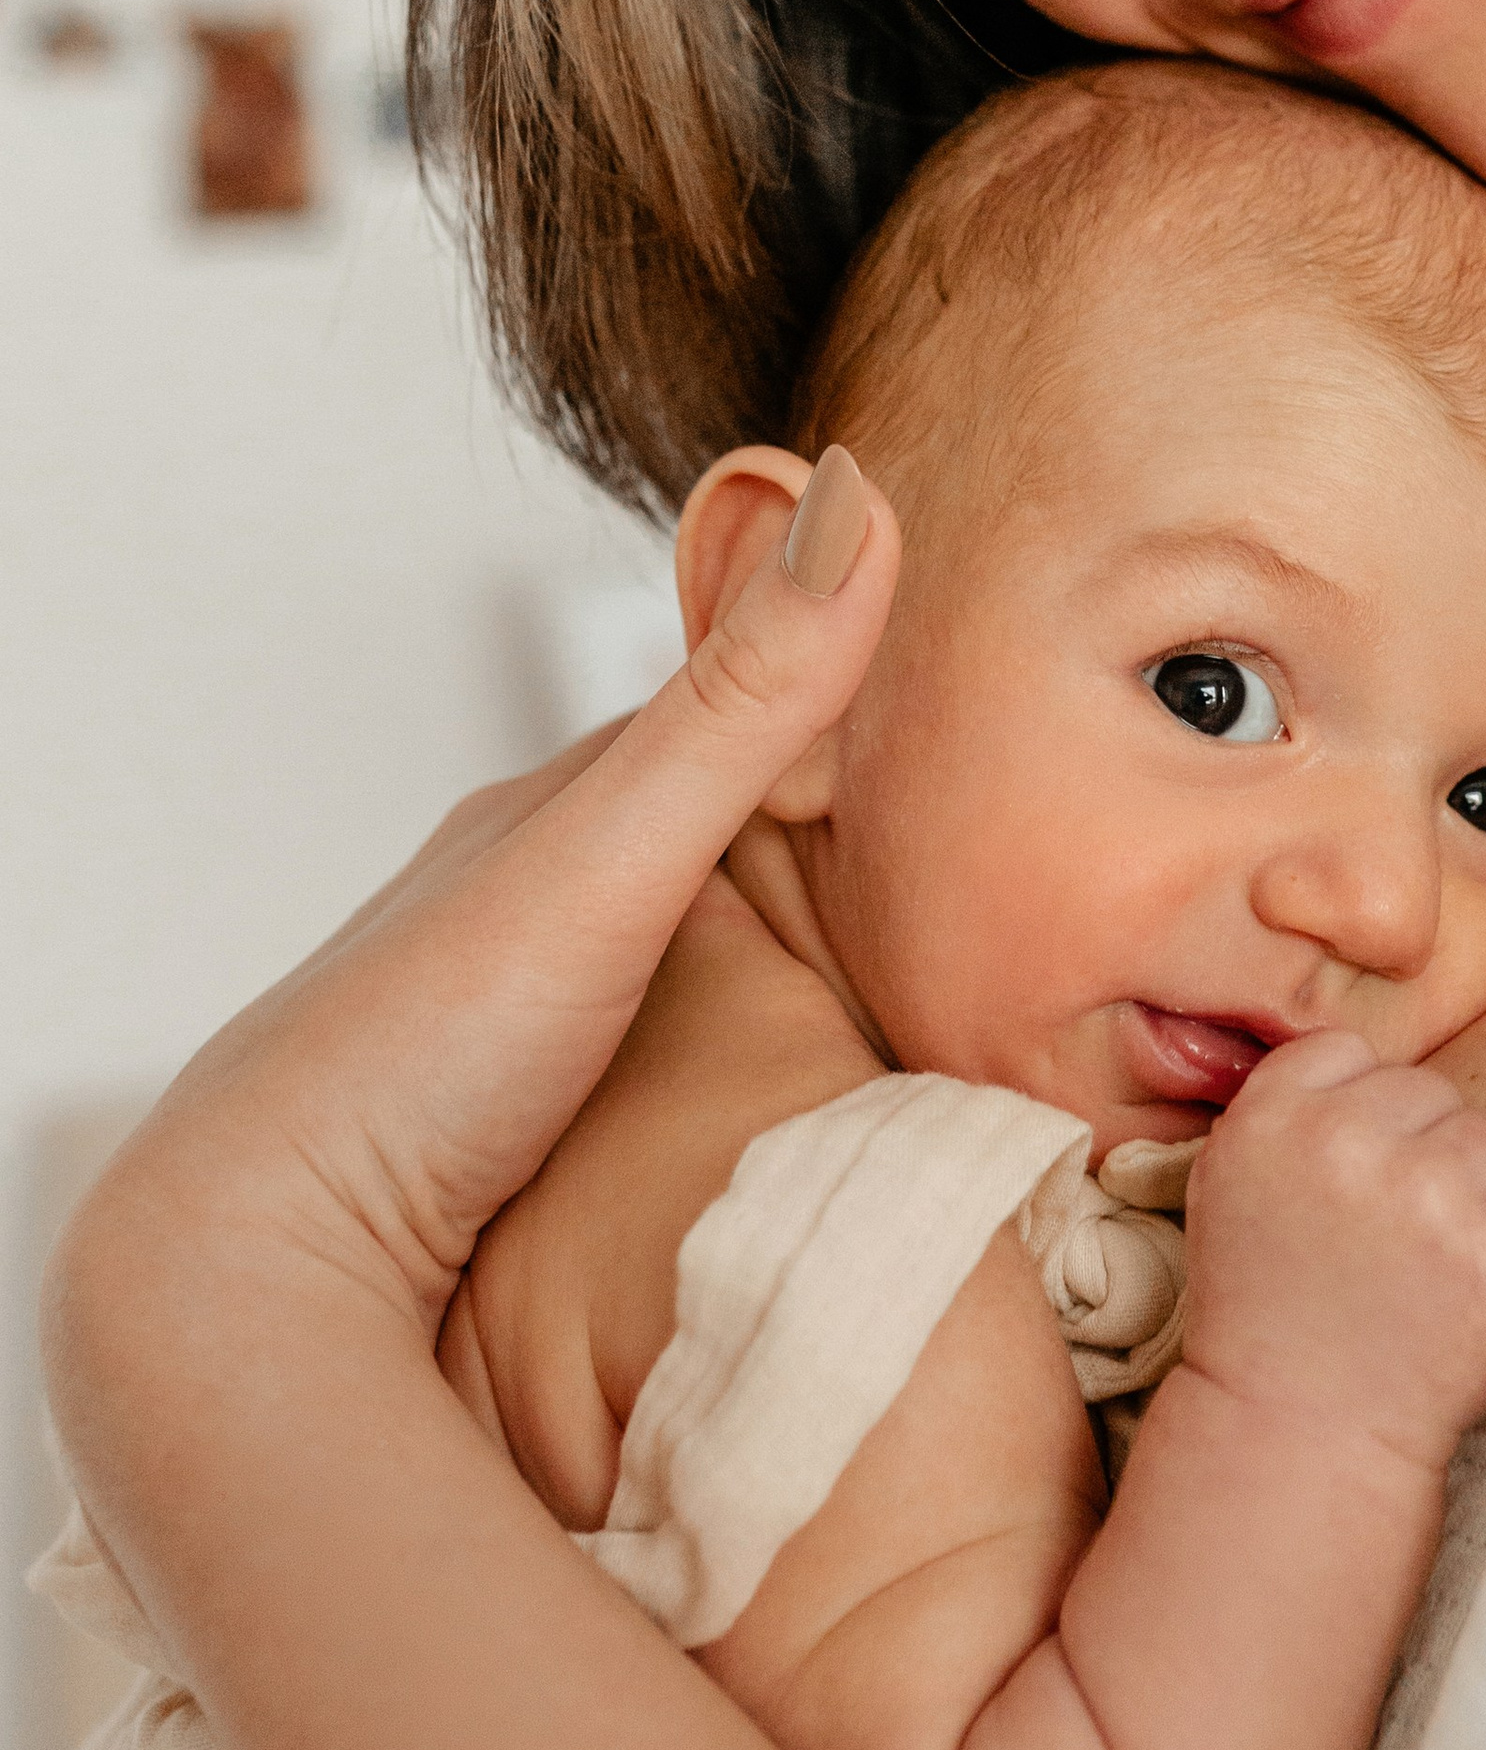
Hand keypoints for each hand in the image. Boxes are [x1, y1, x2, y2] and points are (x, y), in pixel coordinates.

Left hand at [46, 452, 899, 1581]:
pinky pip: (664, 1066)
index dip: (839, 695)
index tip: (959, 701)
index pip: (728, 716)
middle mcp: (532, 902)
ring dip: (781, 958)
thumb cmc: (419, 1044)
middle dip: (821, 834)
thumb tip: (857, 483)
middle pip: (709, 837)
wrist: (258, 1266)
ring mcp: (524, 1025)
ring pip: (685, 954)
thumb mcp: (614, 849)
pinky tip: (784, 1097)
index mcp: (555, 816)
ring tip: (908, 984)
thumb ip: (746, 699)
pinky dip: (736, 1056)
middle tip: (964, 857)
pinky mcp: (531, 1140)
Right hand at [1177, 1030, 1485, 1474]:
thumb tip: (1369, 1057)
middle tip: (1403, 1241)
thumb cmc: (1274, 1313)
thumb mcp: (1232, 1186)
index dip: (1368, 1120)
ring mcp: (1427, 1194)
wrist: (1301, 1436)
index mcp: (1271, 1116)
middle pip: (1437, 1094)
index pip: (1353, 1054)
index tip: (1358, 1184)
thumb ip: (1288, 1108)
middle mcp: (1345, 1142)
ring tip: (1446, 1266)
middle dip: (1432, 1156)